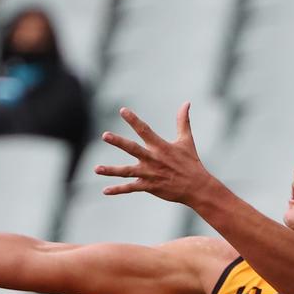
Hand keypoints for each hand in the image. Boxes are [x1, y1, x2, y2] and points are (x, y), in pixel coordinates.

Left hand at [96, 103, 217, 204]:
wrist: (196, 187)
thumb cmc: (191, 162)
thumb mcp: (186, 140)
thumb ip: (183, 121)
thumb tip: (186, 102)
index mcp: (161, 146)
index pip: (144, 130)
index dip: (133, 120)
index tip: (122, 111)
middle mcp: (153, 159)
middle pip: (132, 149)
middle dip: (118, 142)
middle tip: (105, 135)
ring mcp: (149, 174)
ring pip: (127, 171)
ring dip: (111, 170)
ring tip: (96, 168)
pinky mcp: (149, 186)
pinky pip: (130, 188)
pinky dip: (118, 190)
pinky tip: (105, 190)